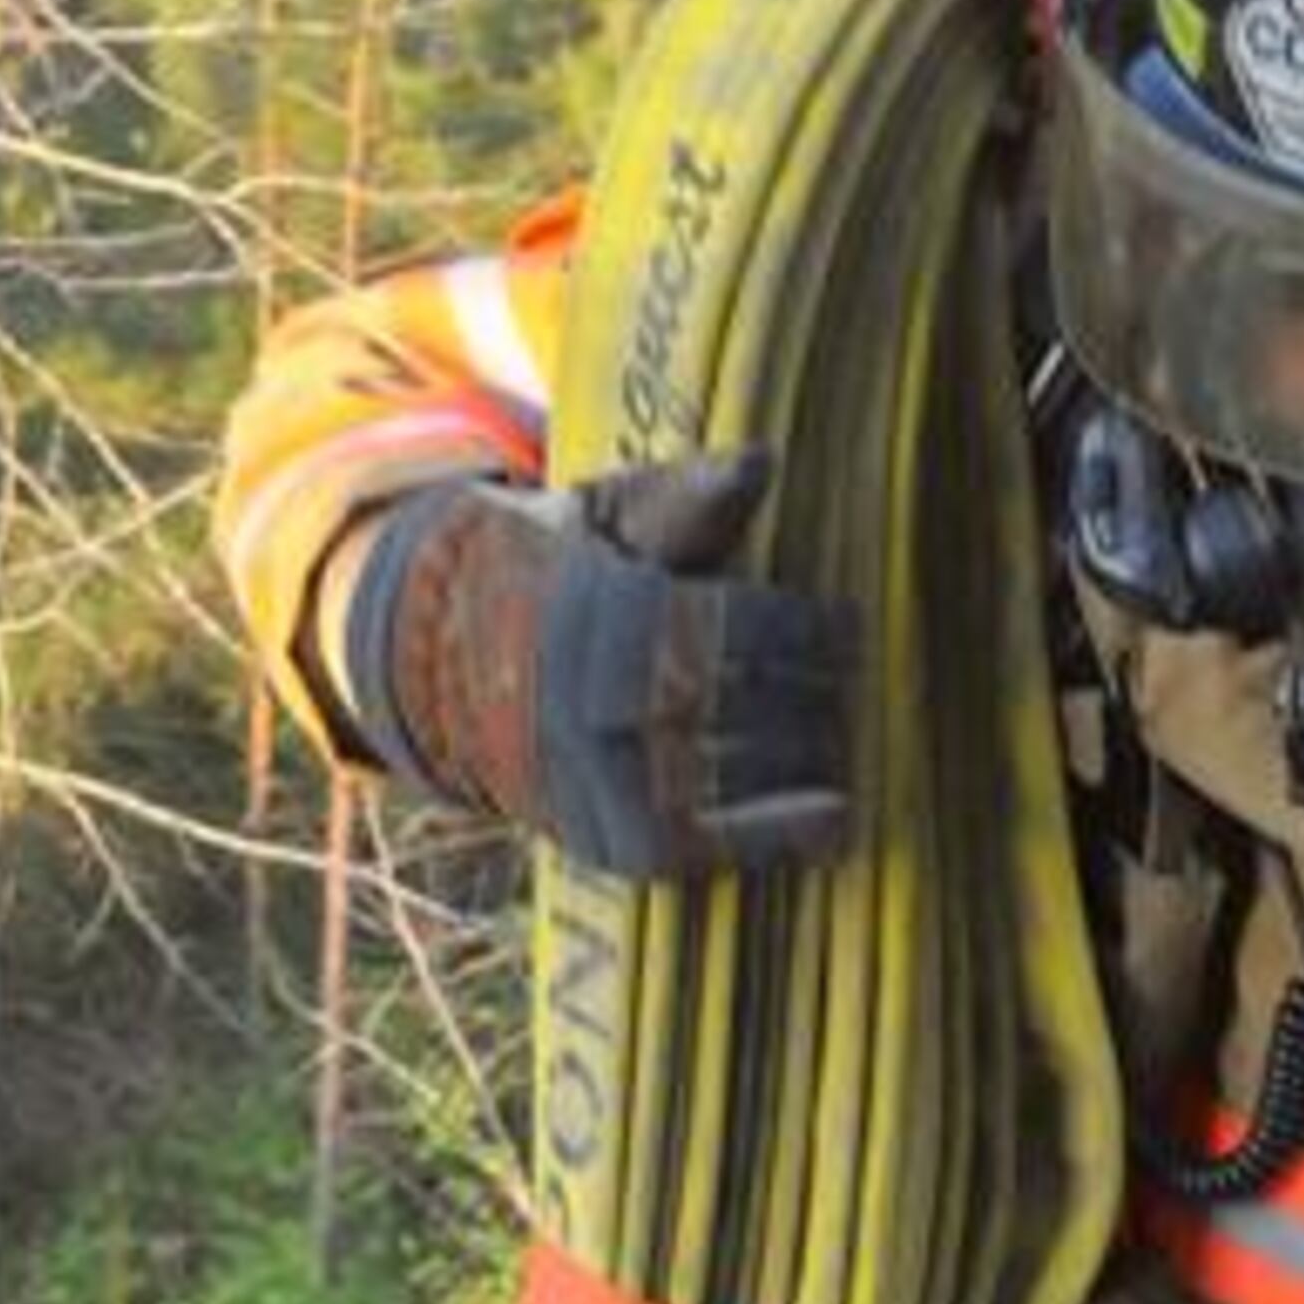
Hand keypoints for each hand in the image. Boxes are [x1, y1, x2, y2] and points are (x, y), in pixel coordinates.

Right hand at [345, 450, 855, 878]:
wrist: (453, 670)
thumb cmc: (562, 574)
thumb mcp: (608, 518)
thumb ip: (686, 500)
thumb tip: (761, 460)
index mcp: (606, 612)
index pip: (745, 628)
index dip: (813, 630)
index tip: (846, 623)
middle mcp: (600, 701)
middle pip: (754, 701)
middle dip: (820, 689)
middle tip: (850, 676)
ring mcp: (605, 778)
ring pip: (745, 770)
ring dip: (813, 751)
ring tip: (839, 726)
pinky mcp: (613, 840)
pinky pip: (714, 843)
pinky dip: (781, 834)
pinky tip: (838, 816)